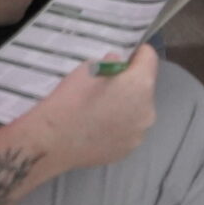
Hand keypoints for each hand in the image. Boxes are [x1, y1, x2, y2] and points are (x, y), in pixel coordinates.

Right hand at [21, 44, 161, 170]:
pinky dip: (119, 127)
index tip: (124, 58)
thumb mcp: (88, 68)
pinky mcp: (128, 150)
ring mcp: (139, 133)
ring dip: (127, 107)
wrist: (53, 141)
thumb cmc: (71, 99)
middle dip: (130, 83)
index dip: (136, 54)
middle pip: (145, 87)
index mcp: (141, 84)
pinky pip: (129, 131)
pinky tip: (99, 128)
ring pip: (138, 111)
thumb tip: (118, 64)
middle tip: (107, 86)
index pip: (149, 57)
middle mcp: (148, 109)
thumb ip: (111, 64)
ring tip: (101, 110)